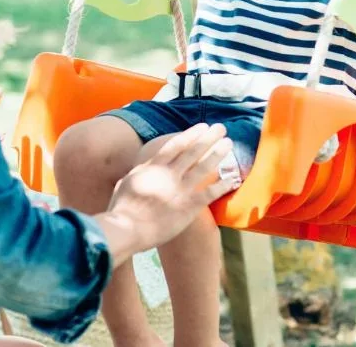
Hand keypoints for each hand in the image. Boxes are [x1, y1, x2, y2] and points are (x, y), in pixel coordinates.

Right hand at [93, 123, 236, 265]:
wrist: (127, 229)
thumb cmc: (121, 209)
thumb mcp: (125, 183)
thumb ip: (138, 173)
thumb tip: (142, 169)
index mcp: (153, 167)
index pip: (176, 145)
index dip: (191, 134)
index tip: (202, 127)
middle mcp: (170, 174)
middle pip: (193, 151)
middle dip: (209, 138)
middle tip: (221, 128)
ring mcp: (181, 189)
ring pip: (204, 167)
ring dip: (218, 153)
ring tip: (229, 143)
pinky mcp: (189, 206)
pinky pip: (210, 193)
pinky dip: (223, 185)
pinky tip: (234, 179)